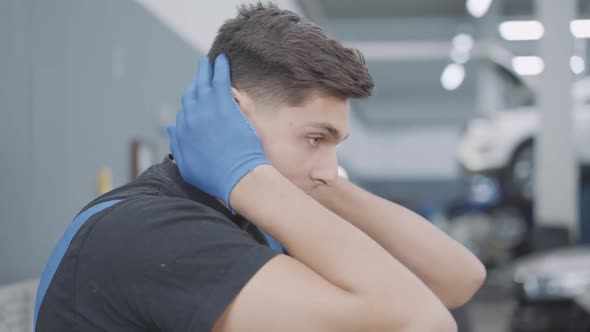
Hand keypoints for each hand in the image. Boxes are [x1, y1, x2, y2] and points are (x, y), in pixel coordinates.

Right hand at [167, 54, 269, 209]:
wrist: (237, 177)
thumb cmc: (215, 177)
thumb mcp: (187, 165)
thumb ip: (177, 144)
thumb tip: (170, 127)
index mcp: (183, 132)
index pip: (184, 112)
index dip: (190, 105)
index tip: (196, 100)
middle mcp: (191, 117)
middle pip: (191, 94)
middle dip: (195, 83)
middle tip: (199, 75)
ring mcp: (207, 109)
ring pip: (203, 83)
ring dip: (205, 70)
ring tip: (207, 62)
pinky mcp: (224, 105)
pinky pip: (220, 80)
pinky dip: (220, 68)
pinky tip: (222, 60)